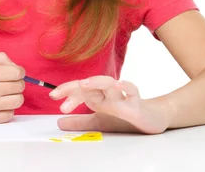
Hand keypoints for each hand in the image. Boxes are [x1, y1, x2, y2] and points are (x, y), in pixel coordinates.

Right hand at [0, 52, 25, 123]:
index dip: (18, 71)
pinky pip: (10, 115)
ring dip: (14, 96)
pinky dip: (7, 109)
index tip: (13, 73)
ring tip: (5, 94)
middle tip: (7, 83)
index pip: (18, 72)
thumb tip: (16, 67)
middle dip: (17, 83)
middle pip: (20, 86)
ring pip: (18, 101)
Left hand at [49, 76, 168, 133]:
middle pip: (89, 84)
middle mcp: (107, 93)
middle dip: (74, 89)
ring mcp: (122, 97)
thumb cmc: (124, 116)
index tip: (52, 95)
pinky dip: (126, 87)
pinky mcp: (137, 104)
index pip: (79, 90)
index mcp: (98, 97)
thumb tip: (59, 123)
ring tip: (84, 83)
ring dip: (96, 81)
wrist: (151, 117)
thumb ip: (80, 122)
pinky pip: (132, 91)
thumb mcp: (99, 120)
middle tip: (58, 97)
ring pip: (109, 84)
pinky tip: (118, 85)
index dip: (66, 90)